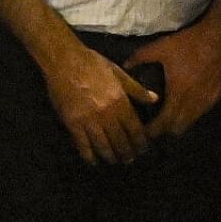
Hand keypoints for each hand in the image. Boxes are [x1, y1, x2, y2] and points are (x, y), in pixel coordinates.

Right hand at [45, 47, 157, 164]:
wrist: (65, 60)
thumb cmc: (93, 64)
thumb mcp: (119, 73)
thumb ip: (136, 90)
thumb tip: (155, 99)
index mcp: (120, 102)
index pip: (134, 129)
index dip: (140, 142)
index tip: (143, 149)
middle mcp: (107, 114)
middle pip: (120, 141)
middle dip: (127, 153)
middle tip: (130, 159)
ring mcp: (89, 120)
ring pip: (103, 146)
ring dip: (110, 156)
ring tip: (115, 161)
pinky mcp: (73, 123)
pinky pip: (82, 144)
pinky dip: (89, 155)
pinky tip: (94, 161)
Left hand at [125, 6, 220, 138]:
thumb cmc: (190, 42)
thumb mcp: (160, 47)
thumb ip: (140, 57)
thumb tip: (125, 65)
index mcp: (178, 94)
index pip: (164, 124)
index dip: (152, 131)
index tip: (142, 131)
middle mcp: (193, 103)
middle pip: (177, 130)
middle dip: (164, 131)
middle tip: (153, 125)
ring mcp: (207, 102)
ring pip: (190, 123)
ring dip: (178, 124)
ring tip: (167, 117)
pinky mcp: (216, 97)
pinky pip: (200, 114)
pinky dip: (190, 115)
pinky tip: (184, 105)